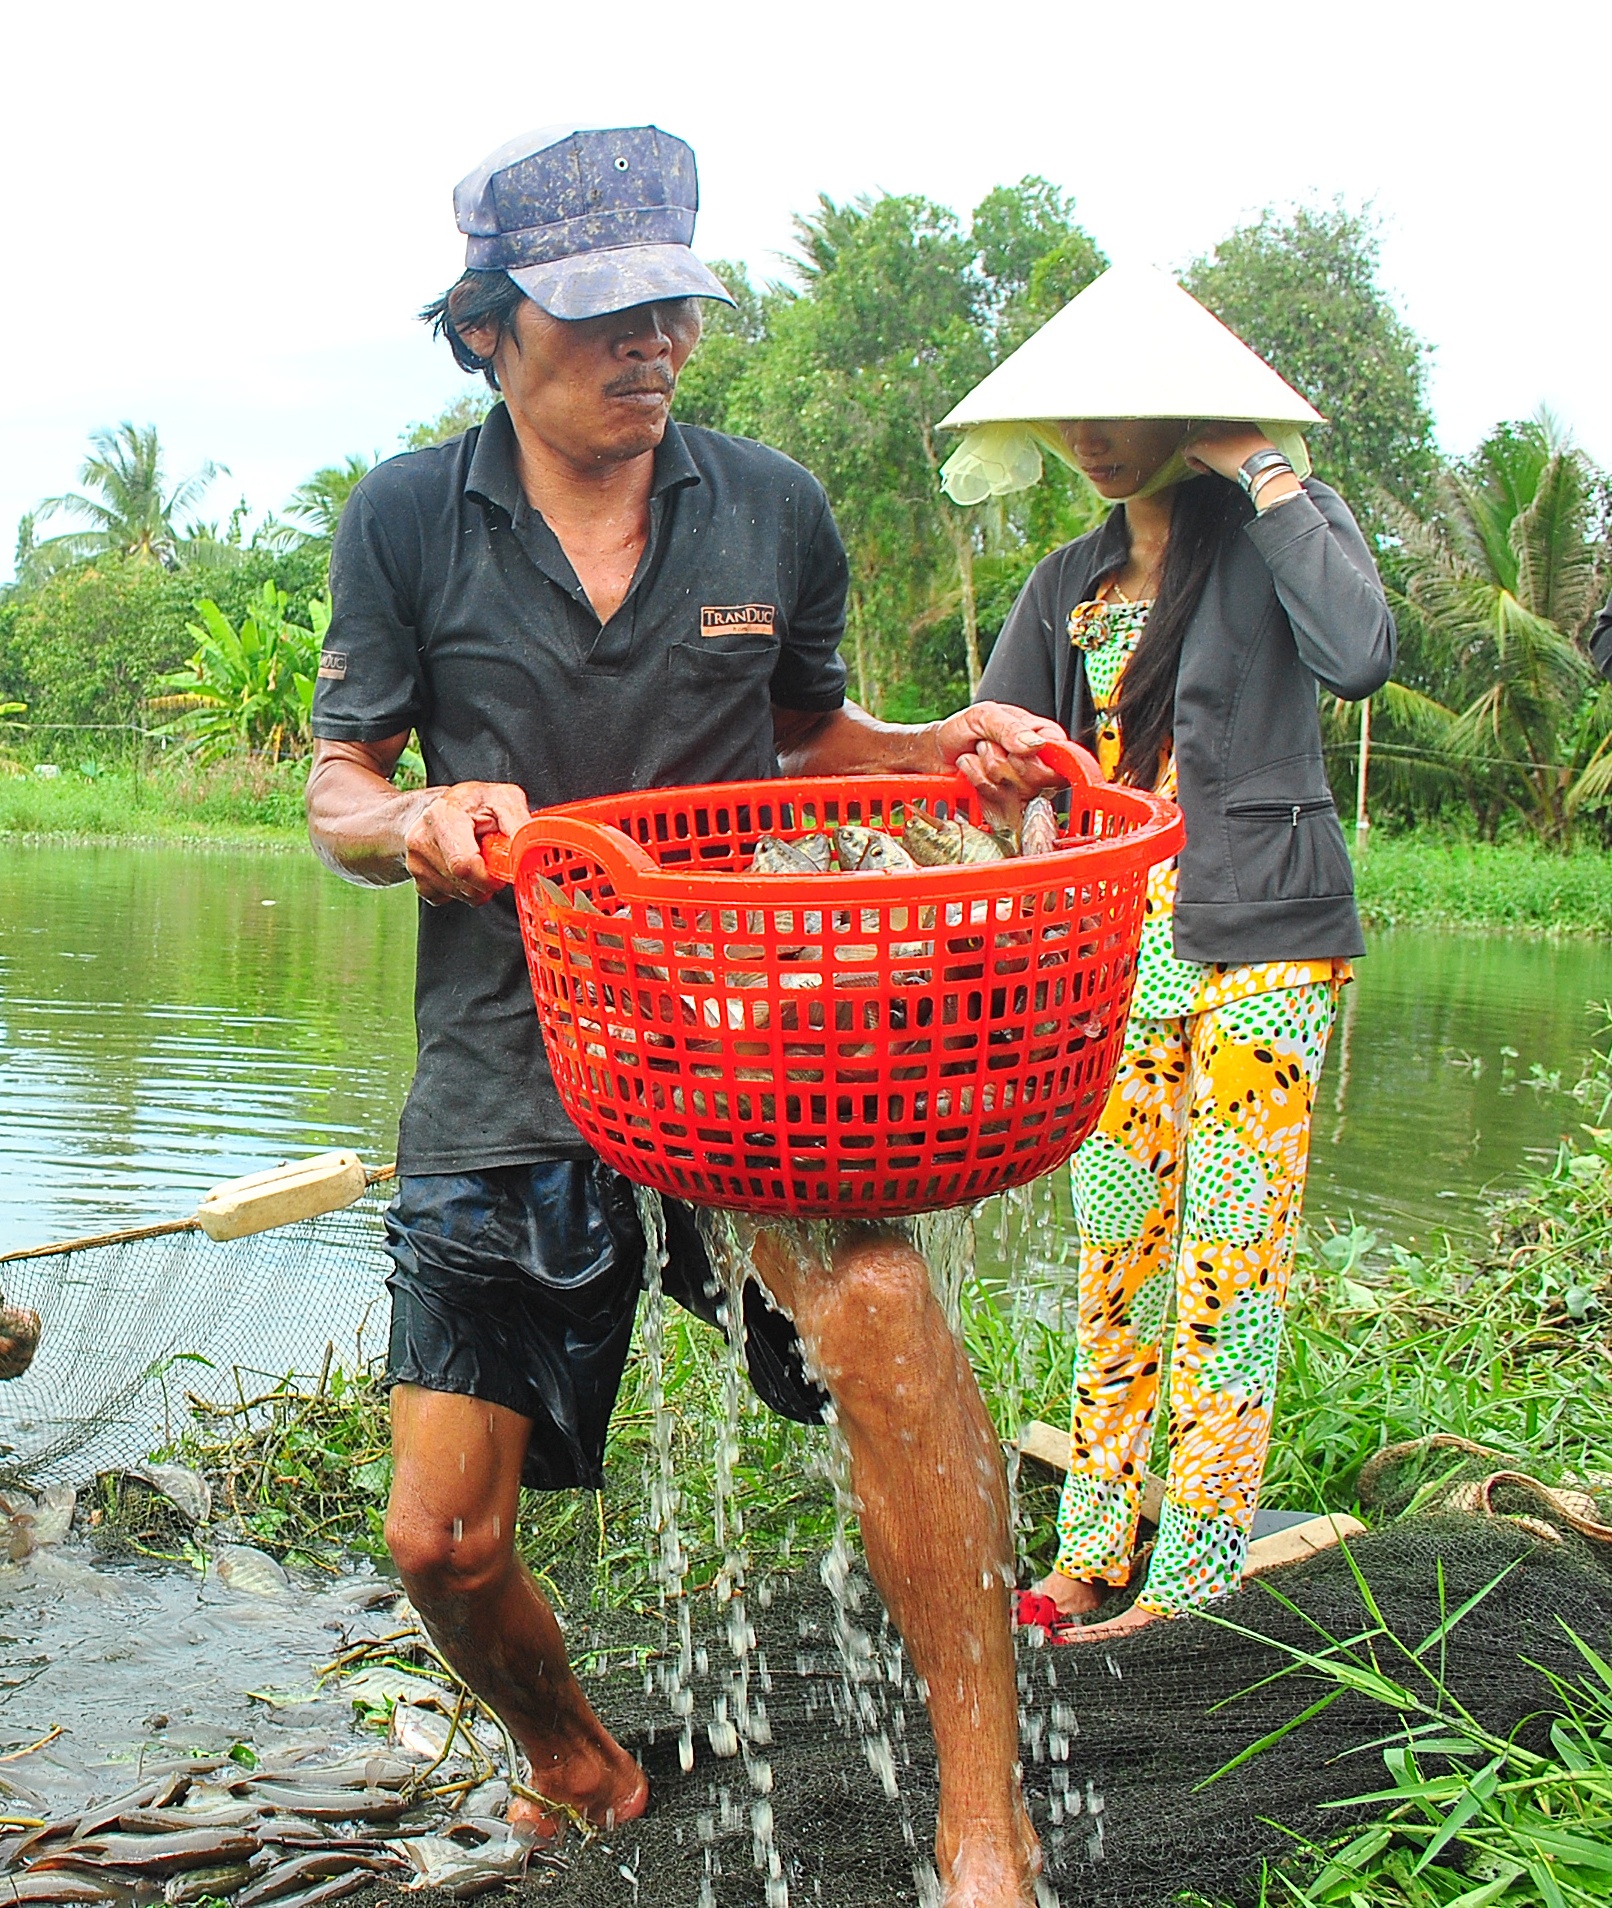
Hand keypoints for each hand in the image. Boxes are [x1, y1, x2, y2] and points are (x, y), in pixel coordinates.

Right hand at [404, 780, 531, 906]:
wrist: (437, 808)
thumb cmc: (473, 803)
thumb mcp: (503, 799)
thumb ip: (519, 824)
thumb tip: (531, 850)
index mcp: (444, 815)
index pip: (464, 864)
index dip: (489, 876)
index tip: (501, 870)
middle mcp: (422, 837)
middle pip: (462, 884)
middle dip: (486, 881)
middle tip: (492, 862)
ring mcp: (415, 860)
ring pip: (457, 894)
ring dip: (476, 886)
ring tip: (476, 859)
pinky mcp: (415, 877)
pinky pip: (445, 898)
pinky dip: (460, 890)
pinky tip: (461, 868)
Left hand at [932, 702, 1066, 802]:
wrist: (937, 751)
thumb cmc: (963, 729)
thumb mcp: (984, 716)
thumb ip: (1010, 728)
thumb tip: (1035, 744)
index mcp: (1045, 738)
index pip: (1064, 759)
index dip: (1038, 761)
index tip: (1016, 753)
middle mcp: (1040, 765)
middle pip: (1039, 780)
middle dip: (1003, 762)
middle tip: (987, 745)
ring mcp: (1024, 788)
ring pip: (1016, 792)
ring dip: (986, 771)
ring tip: (978, 755)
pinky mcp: (1007, 805)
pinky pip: (999, 804)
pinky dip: (979, 785)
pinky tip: (973, 772)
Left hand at [1181, 423, 1274, 480]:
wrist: (1263, 463)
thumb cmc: (1265, 454)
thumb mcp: (1258, 439)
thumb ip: (1247, 437)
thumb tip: (1246, 445)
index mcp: (1233, 416)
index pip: (1217, 425)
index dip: (1219, 440)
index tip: (1227, 452)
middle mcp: (1219, 419)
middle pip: (1202, 431)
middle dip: (1208, 446)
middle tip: (1216, 459)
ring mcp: (1208, 431)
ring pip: (1194, 440)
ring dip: (1201, 454)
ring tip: (1212, 465)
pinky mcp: (1200, 445)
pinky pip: (1187, 452)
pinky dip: (1194, 463)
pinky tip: (1207, 470)